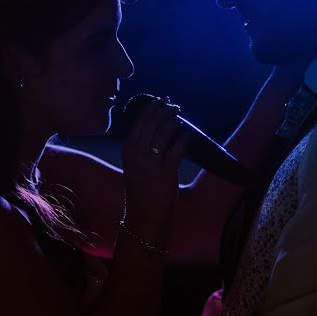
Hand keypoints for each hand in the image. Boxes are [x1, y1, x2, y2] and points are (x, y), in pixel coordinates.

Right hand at [121, 96, 188, 240]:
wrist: (143, 215)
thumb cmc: (140, 190)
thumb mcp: (134, 165)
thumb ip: (141, 148)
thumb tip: (156, 129)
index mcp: (128, 150)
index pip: (139, 122)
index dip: (152, 108)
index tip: (161, 100)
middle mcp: (137, 153)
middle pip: (152, 123)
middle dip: (163, 110)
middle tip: (173, 104)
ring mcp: (151, 162)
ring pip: (163, 133)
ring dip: (173, 121)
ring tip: (179, 115)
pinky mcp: (166, 171)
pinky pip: (177, 149)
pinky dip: (183, 139)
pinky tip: (188, 134)